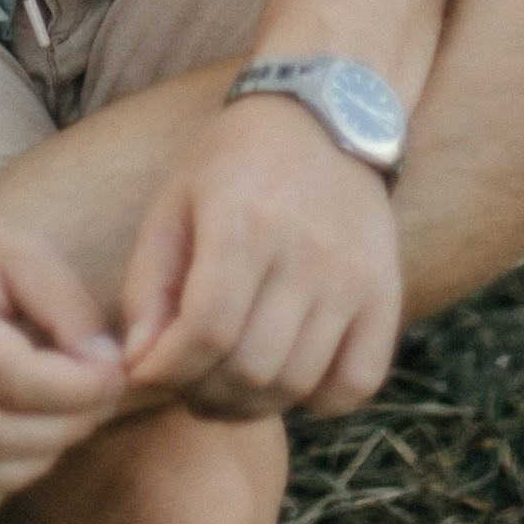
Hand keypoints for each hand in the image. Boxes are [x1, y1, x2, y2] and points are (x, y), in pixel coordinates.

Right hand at [0, 184, 127, 522]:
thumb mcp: (18, 249)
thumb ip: (69, 306)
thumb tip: (109, 369)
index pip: (21, 382)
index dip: (82, 391)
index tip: (114, 376)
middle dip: (67, 428)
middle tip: (95, 402)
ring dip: (31, 465)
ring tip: (57, 426)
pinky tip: (11, 458)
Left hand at [118, 96, 401, 420]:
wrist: (324, 118)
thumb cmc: (234, 164)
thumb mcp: (173, 205)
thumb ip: (148, 287)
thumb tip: (138, 366)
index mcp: (243, 220)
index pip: (207, 330)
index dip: (168, 370)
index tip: (148, 373)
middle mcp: (305, 250)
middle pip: (250, 367)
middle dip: (202, 394)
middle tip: (185, 385)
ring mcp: (352, 274)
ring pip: (297, 382)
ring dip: (251, 405)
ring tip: (225, 389)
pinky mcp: (386, 291)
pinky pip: (358, 381)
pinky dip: (319, 401)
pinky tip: (288, 380)